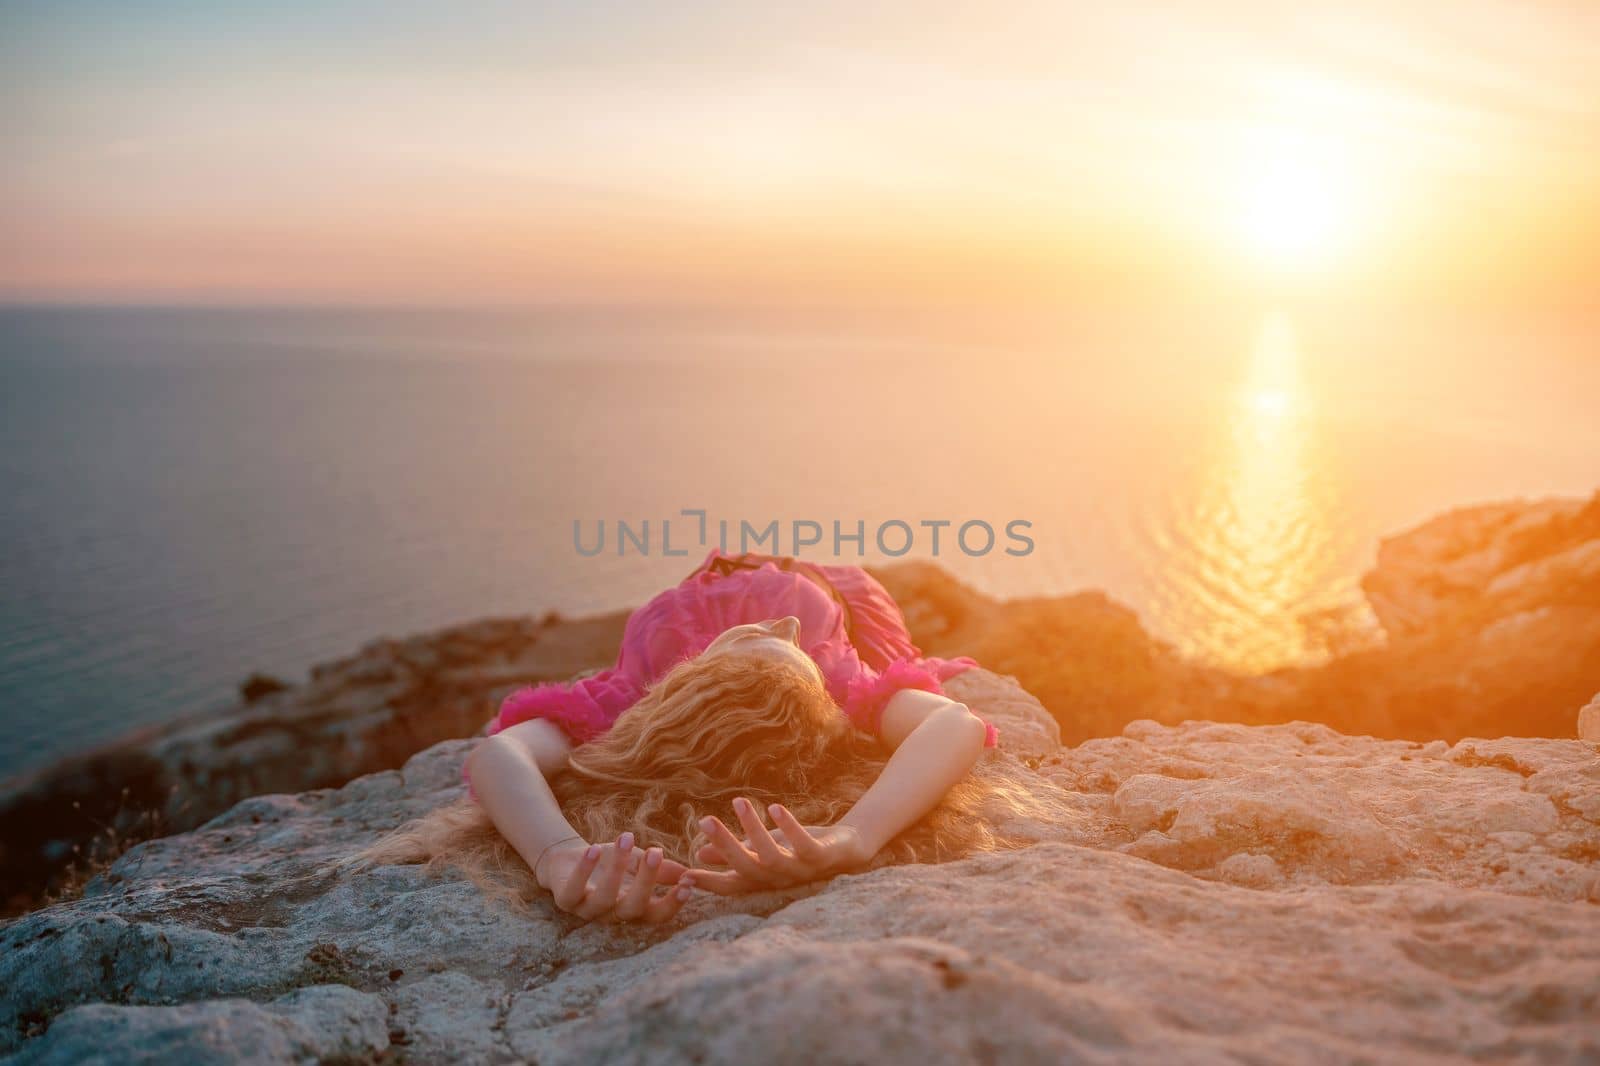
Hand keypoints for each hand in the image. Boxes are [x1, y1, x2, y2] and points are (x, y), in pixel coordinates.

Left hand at [537, 832, 695, 923]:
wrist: (568, 859)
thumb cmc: (609, 862)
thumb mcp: (637, 862)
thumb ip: (660, 869)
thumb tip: (690, 873)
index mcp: (633, 908)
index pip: (657, 914)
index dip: (672, 904)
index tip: (688, 882)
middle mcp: (613, 914)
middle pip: (633, 908)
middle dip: (646, 881)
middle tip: (655, 852)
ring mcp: (588, 910)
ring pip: (604, 898)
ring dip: (616, 868)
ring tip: (626, 838)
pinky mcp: (566, 900)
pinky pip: (574, 891)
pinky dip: (584, 870)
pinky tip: (594, 849)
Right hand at [690, 797, 872, 894]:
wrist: (847, 851)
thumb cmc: (797, 849)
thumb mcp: (762, 849)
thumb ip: (735, 852)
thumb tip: (700, 853)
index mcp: (761, 879)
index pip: (729, 885)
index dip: (706, 883)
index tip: (681, 875)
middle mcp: (777, 879)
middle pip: (745, 867)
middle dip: (724, 845)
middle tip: (704, 821)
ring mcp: (799, 870)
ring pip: (771, 857)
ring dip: (753, 829)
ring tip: (739, 801)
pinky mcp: (820, 857)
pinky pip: (802, 844)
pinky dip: (788, 827)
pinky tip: (774, 807)